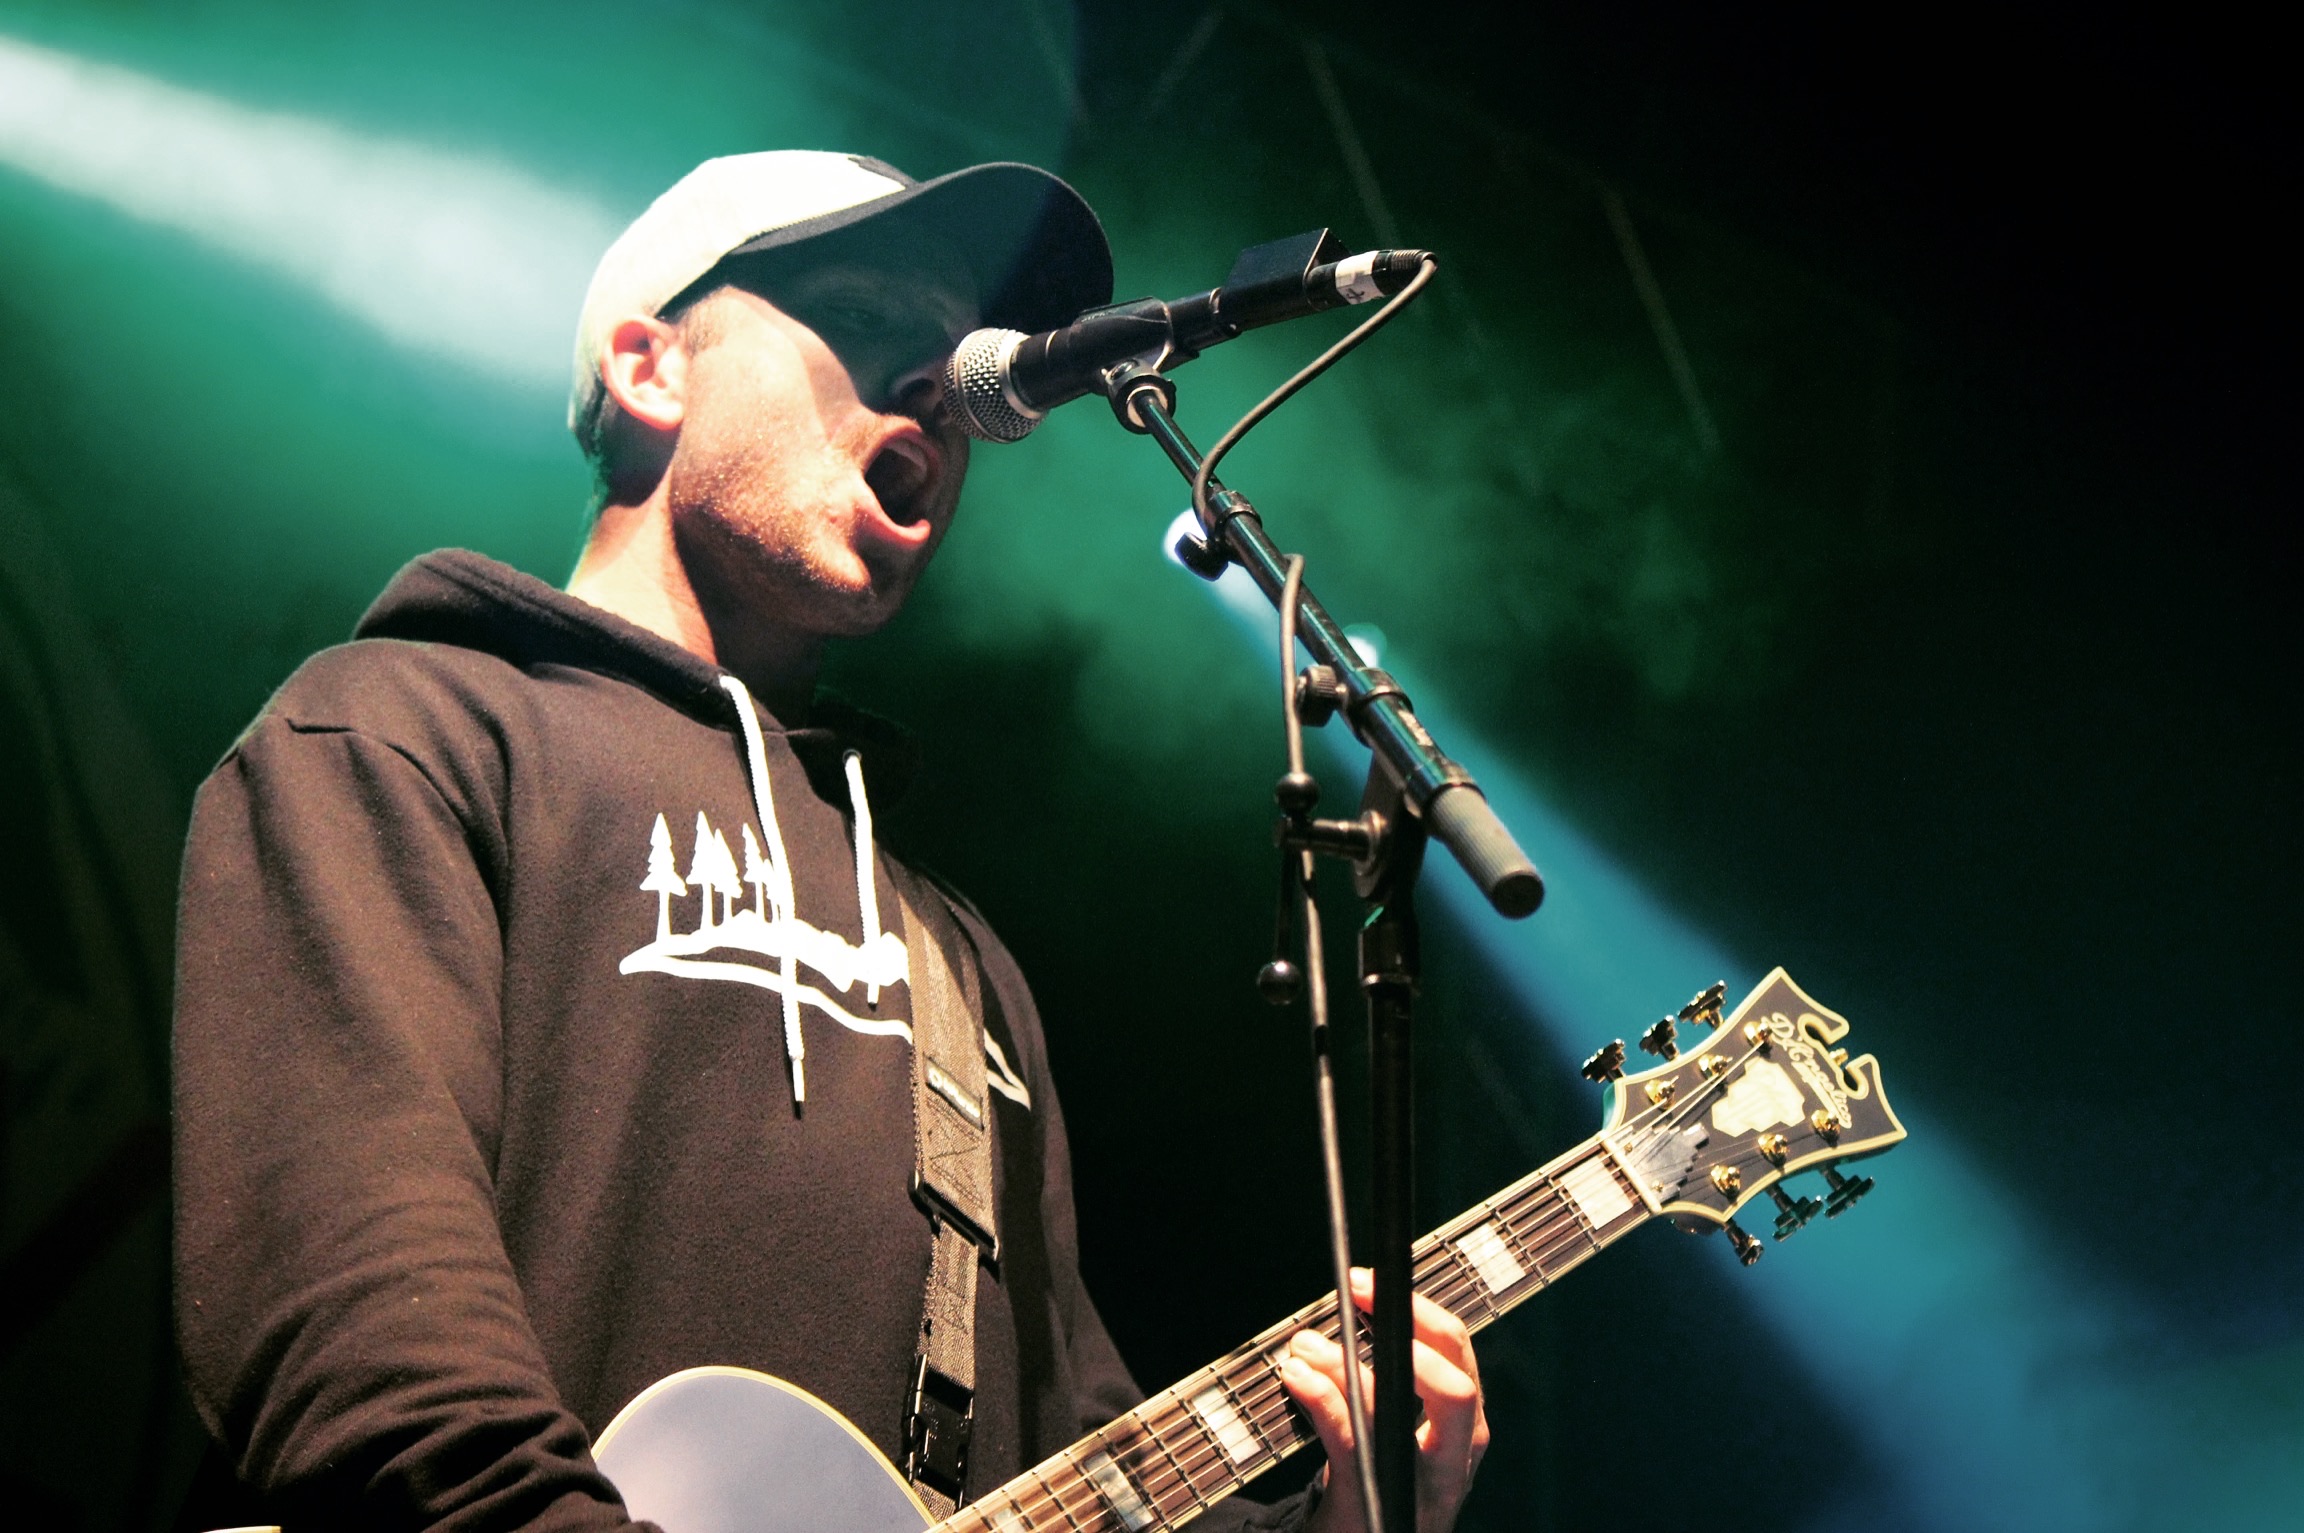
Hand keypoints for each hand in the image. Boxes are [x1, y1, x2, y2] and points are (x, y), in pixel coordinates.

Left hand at [1280, 1269, 1487, 1532]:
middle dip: (1406, 1329)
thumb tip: (1350, 1311)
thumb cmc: (1385, 1481)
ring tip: (1307, 1344)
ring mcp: (1418, 1485)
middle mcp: (1455, 1458)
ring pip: (1398, 1413)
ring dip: (1346, 1365)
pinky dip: (1321, 1401)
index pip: (1459, 1353)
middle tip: (1354, 1296)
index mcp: (1465, 1428)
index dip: (1418, 1309)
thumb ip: (1393, 1378)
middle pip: (1455, 1385)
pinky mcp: (1374, 1500)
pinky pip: (1352, 1443)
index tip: (1369, 1280)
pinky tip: (1297, 1379)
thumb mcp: (1404, 1430)